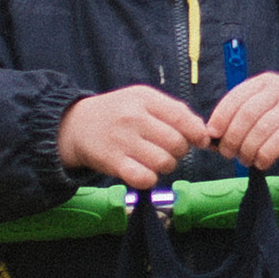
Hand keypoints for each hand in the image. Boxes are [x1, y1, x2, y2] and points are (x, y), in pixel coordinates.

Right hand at [58, 85, 208, 188]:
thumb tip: (202, 131)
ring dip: (166, 166)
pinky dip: (150, 178)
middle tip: (170, 150)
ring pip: (164, 162)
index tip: (200, 141)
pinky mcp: (113, 162)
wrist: (77, 125)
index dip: (197, 133)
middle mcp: (133, 117)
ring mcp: (122, 140)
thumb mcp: (143, 99)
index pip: (181, 117)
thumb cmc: (118, 113)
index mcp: (144, 98)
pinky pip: (145, 178)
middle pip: (176, 143)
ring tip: (156, 160)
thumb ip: (173, 110)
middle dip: (180, 151)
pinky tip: (145, 172)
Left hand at [204, 71, 278, 171]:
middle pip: (246, 114)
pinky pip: (278, 141)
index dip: (220, 117)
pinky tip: (261, 163)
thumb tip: (211, 138)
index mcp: (264, 82)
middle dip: (232, 137)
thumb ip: (241, 119)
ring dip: (248, 149)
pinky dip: (264, 155)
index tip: (212, 135)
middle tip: (228, 153)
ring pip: (261, 129)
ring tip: (245, 160)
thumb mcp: (265, 111)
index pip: (236, 97)